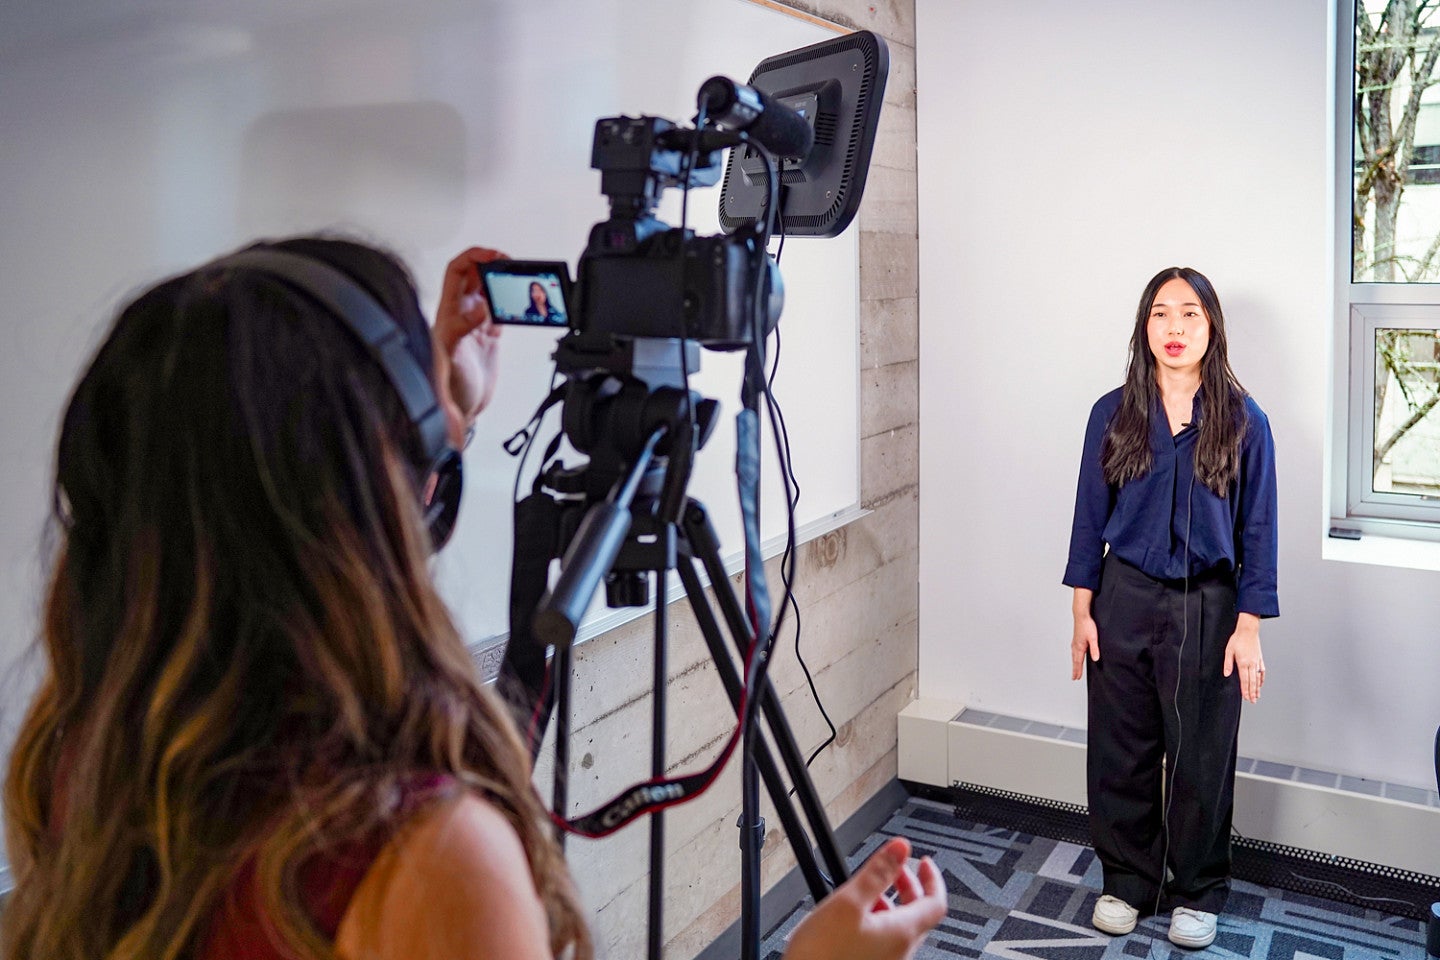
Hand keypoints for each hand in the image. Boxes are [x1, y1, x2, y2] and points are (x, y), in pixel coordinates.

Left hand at [433, 247, 505, 446]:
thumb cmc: (448, 386)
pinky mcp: (489, 337)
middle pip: (475, 275)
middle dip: (492, 263)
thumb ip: (461, 329)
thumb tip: (479, 307)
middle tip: (511, 263)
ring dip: (502, 280)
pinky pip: (501, 311)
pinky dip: (511, 302)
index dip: (474, 257)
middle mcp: (461, 313)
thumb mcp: (452, 355)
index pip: (457, 271)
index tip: (494, 256)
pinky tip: (519, 302)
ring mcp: (476, 324)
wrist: (459, 409)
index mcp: (449, 311)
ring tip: (518, 277)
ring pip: (489, 290)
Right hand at [783, 837, 946, 959]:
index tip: (922, 862)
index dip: (931, 878)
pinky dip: (876, 922)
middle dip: (907, 886)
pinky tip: (853, 919)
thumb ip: (876, 873)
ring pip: (899, 928)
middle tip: (894, 869)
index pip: (935, 902)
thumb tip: (900, 849)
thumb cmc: (822, 958)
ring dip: (889, 904)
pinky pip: (883, 942)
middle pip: (918, 915)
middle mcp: (900, 953)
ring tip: (867, 892)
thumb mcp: (848, 904)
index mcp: (902, 933)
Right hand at [1071, 587, 1097, 679]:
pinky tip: (1075, 655)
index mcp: (1079, 647)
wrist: (1081, 614)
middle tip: (1074, 677)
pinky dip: (1074, 656)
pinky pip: (1074, 651)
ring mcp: (1075, 642)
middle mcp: (1075, 645)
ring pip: (1073, 656)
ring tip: (1075, 669)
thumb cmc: (1087, 625)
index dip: (1077, 670)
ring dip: (1074, 663)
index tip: (1076, 678)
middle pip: (1074, 660)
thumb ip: (1095, 649)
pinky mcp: (1076, 638)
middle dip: (1075, 669)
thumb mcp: (1093, 638)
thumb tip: (1095, 659)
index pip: (1078, 662)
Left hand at [1222, 613, 1264, 702]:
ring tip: (1257, 696)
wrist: (1248, 630)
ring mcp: (1257, 662)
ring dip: (1258, 688)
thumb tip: (1226, 674)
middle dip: (1252, 693)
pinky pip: (1262, 671)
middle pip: (1252, 682)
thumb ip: (1228, 663)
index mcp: (1243, 663)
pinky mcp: (1260, 659)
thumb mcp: (1229, 650)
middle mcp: (1252, 664)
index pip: (1244, 680)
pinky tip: (1261, 683)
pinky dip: (1262, 679)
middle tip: (1253, 701)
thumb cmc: (1238, 639)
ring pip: (1258, 678)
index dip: (1245, 690)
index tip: (1246, 697)